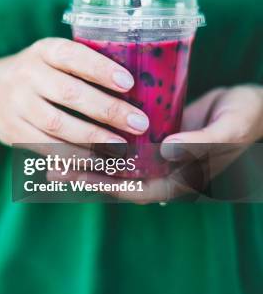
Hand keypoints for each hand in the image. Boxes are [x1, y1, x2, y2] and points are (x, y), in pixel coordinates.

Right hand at [0, 38, 148, 149]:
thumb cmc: (41, 74)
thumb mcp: (55, 58)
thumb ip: (85, 66)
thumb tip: (140, 85)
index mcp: (44, 50)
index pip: (72, 56)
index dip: (100, 69)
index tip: (129, 83)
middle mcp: (26, 74)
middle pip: (68, 94)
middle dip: (107, 110)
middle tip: (139, 123)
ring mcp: (17, 104)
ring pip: (56, 125)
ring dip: (93, 139)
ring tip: (122, 148)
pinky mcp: (13, 132)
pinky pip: (45, 147)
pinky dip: (73, 157)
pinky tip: (97, 162)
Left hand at [48, 85, 262, 203]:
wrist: (253, 104)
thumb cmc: (245, 118)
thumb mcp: (227, 130)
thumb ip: (200, 144)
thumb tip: (166, 152)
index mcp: (182, 180)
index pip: (136, 189)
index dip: (104, 184)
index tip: (74, 175)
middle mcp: (166, 171)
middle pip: (120, 179)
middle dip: (86, 175)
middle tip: (51, 168)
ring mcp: (160, 155)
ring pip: (118, 163)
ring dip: (89, 160)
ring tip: (54, 155)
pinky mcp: (157, 136)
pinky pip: (126, 145)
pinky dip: (103, 142)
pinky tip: (81, 131)